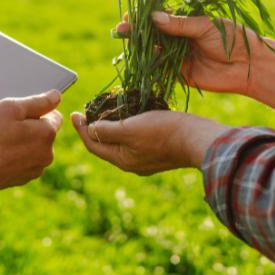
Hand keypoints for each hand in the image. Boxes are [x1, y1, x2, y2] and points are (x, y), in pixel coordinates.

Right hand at [0, 91, 63, 194]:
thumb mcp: (11, 108)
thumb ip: (38, 101)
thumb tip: (56, 96)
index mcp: (47, 133)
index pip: (55, 116)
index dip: (37, 112)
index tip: (19, 116)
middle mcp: (48, 152)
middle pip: (45, 132)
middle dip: (31, 128)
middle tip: (7, 129)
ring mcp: (38, 168)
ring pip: (36, 147)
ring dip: (25, 143)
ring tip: (3, 143)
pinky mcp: (27, 178)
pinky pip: (27, 161)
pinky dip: (18, 157)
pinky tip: (1, 155)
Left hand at [71, 110, 229, 175]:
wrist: (199, 139)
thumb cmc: (164, 132)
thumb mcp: (130, 128)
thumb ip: (107, 130)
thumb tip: (90, 129)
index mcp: (122, 160)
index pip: (93, 145)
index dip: (81, 129)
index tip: (74, 113)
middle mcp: (132, 163)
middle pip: (106, 145)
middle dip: (95, 128)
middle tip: (89, 111)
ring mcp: (147, 159)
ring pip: (122, 142)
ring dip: (112, 127)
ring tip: (108, 110)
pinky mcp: (159, 151)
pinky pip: (136, 140)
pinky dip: (129, 128)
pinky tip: (132, 115)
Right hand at [116, 12, 269, 95]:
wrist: (249, 65)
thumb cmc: (231, 38)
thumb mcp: (204, 25)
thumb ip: (179, 24)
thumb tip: (152, 17)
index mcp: (185, 21)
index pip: (158, 16)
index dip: (142, 15)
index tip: (129, 14)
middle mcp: (178, 38)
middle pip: (151, 34)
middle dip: (135, 31)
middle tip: (121, 29)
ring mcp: (177, 56)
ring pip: (153, 51)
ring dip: (140, 47)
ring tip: (128, 41)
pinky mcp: (180, 73)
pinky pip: (160, 68)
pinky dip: (150, 64)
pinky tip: (141, 57)